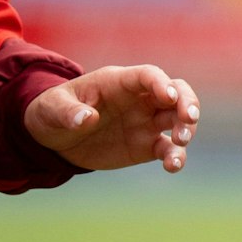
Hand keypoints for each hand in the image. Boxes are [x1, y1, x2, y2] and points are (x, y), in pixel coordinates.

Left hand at [24, 64, 199, 172]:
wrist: (54, 138)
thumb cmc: (54, 111)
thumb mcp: (52, 108)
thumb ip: (69, 111)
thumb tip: (87, 118)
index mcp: (120, 82)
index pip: (149, 76)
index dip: (161, 83)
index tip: (168, 96)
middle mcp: (140, 100)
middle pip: (177, 92)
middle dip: (187, 102)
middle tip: (189, 118)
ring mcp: (146, 122)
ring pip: (178, 119)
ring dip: (186, 129)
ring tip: (180, 143)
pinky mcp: (146, 146)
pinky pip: (167, 149)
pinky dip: (175, 156)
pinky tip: (173, 166)